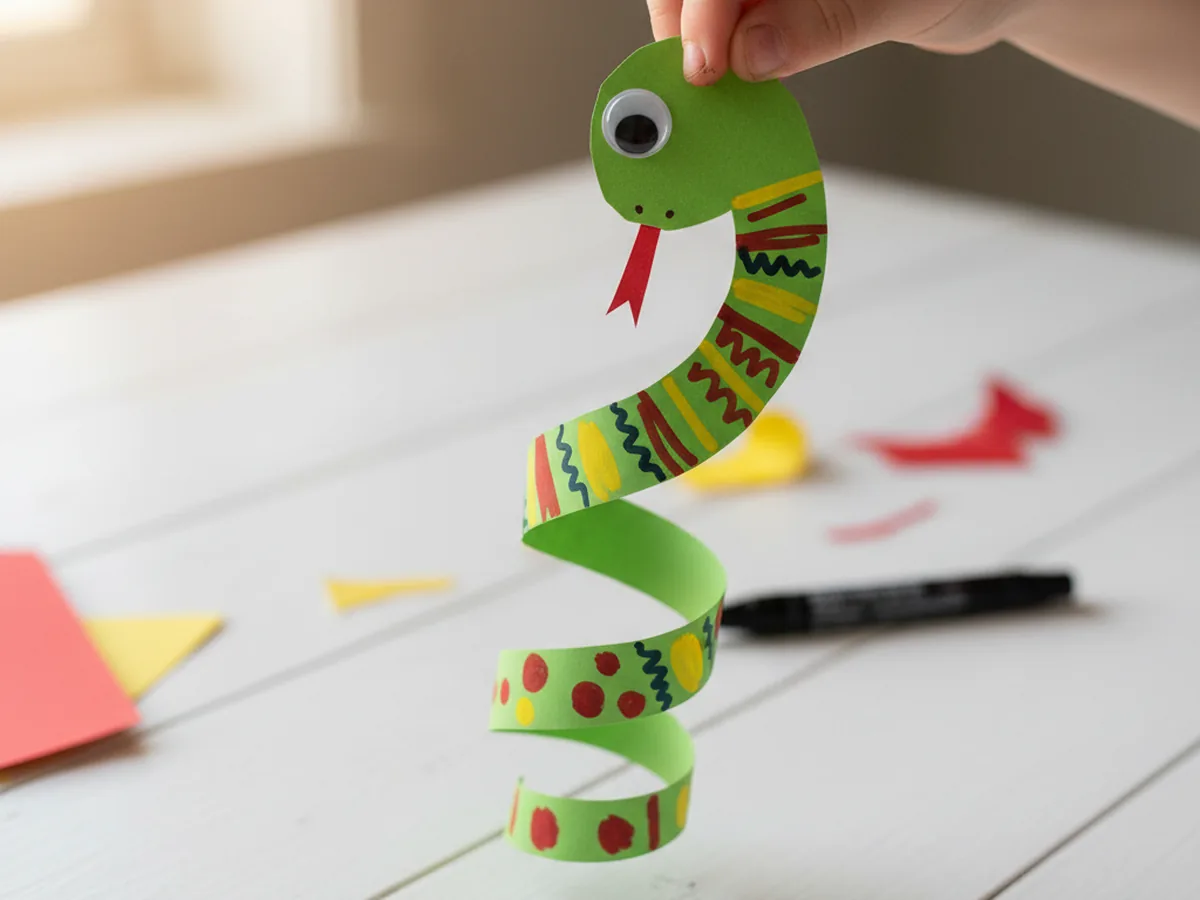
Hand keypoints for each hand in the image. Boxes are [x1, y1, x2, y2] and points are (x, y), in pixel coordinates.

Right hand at [647, 0, 1030, 84]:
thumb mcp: (905, 1)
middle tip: (700, 84)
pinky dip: (723, 52)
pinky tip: (736, 76)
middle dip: (687, 26)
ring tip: (717, 87)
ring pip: (704, 4)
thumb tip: (748, 55)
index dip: (700, 9)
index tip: (704, 66)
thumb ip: (824, 23)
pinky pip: (729, 21)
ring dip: (700, 45)